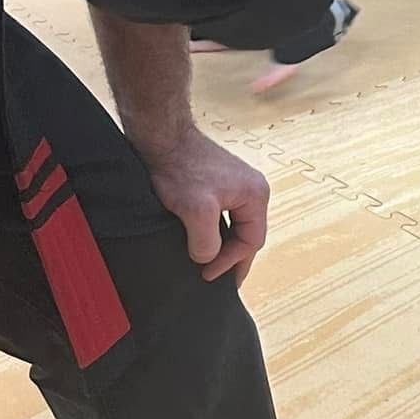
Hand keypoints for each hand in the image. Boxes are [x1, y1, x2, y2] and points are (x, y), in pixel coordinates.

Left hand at [136, 127, 270, 284]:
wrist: (163, 139)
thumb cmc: (182, 168)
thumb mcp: (197, 210)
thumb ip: (207, 241)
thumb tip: (206, 259)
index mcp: (256, 194)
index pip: (251, 241)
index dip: (231, 262)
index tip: (206, 275)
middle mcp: (252, 190)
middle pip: (246, 234)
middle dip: (231, 257)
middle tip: (214, 278)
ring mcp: (236, 186)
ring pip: (233, 226)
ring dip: (221, 245)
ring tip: (207, 264)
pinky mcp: (218, 184)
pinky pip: (222, 216)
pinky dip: (213, 232)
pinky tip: (200, 241)